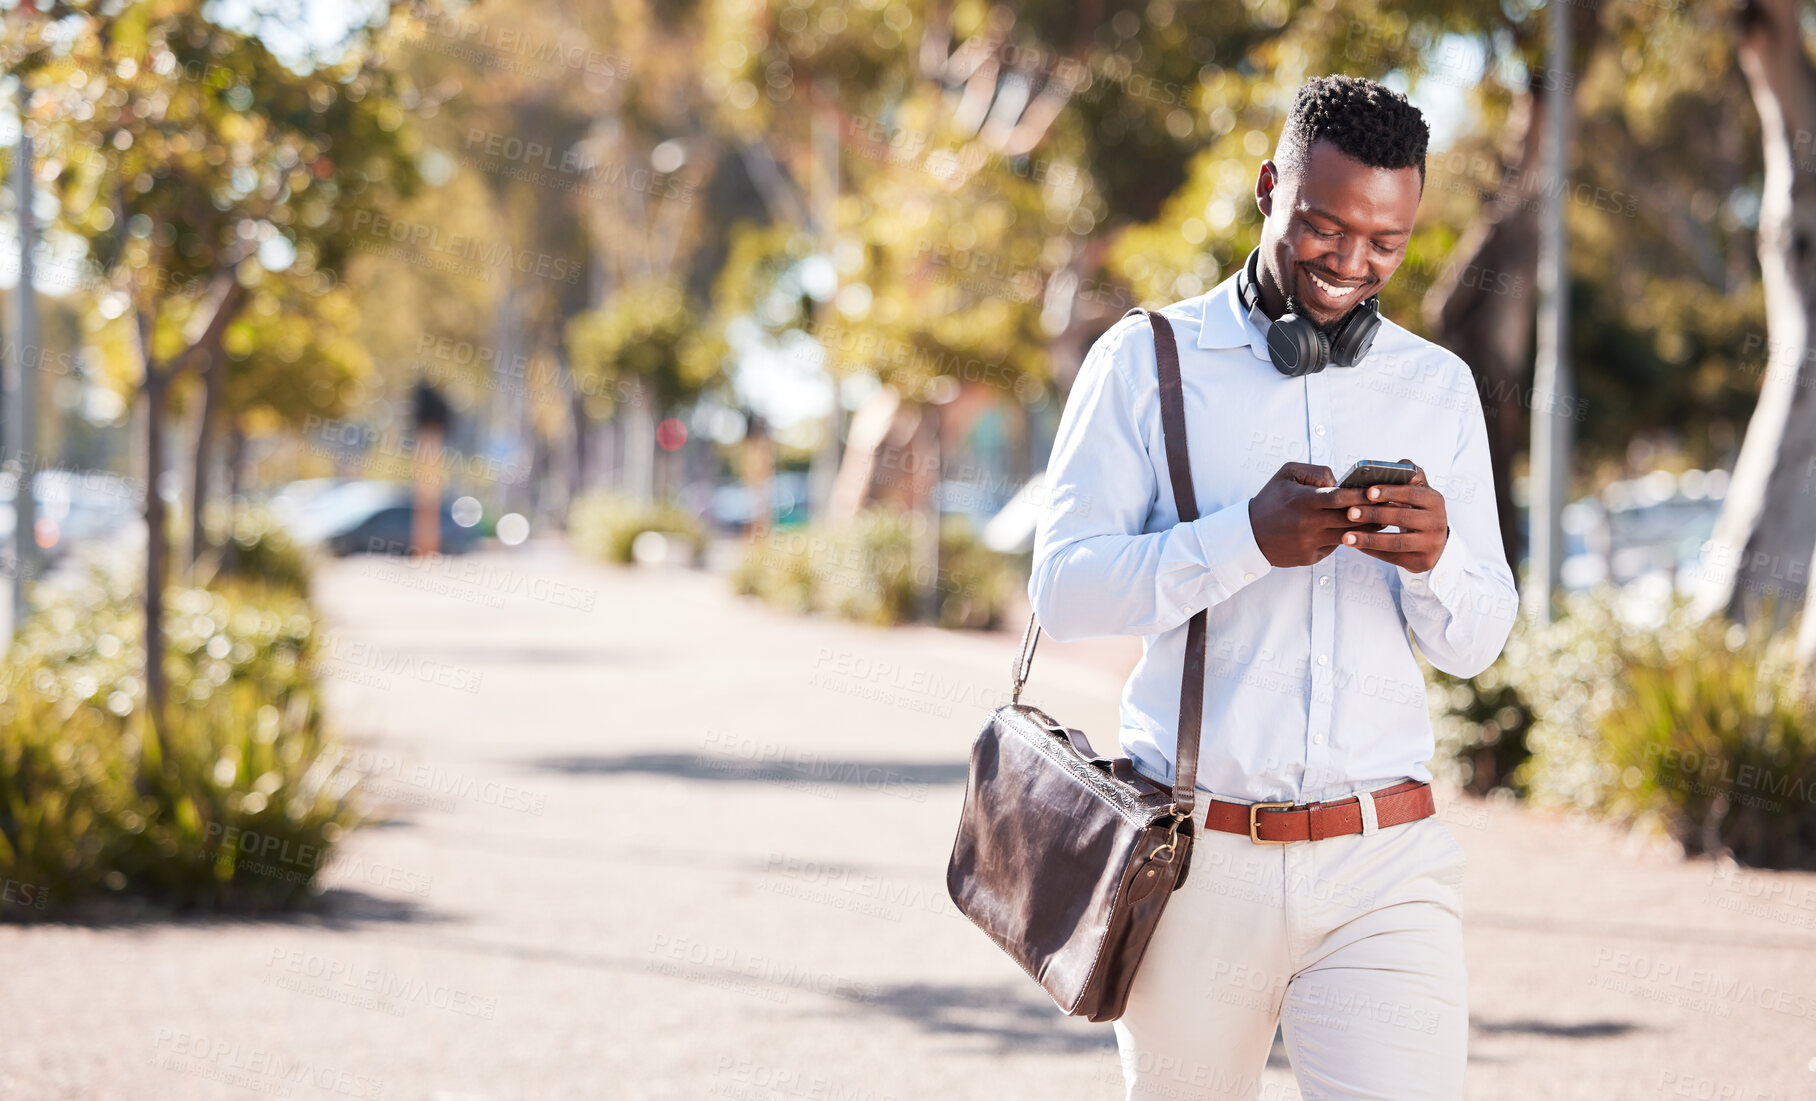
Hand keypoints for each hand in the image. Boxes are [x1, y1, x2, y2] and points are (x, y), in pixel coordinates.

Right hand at [1247, 462, 1380, 567]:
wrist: (1249, 536)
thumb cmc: (1270, 501)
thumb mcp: (1286, 475)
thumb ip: (1316, 472)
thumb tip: (1339, 481)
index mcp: (1304, 501)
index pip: (1341, 497)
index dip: (1363, 494)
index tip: (1379, 490)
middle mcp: (1308, 524)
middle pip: (1350, 519)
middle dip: (1372, 512)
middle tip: (1391, 506)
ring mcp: (1310, 543)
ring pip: (1348, 536)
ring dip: (1366, 529)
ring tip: (1381, 520)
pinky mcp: (1310, 557)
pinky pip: (1334, 547)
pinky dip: (1345, 539)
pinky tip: (1355, 533)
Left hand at [1338, 458, 1448, 572]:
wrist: (1434, 541)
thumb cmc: (1417, 510)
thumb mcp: (1418, 492)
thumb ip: (1408, 476)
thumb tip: (1396, 465)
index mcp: (1434, 500)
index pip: (1412, 493)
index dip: (1390, 492)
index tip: (1368, 492)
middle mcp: (1437, 522)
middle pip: (1402, 518)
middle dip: (1374, 514)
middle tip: (1350, 513)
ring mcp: (1431, 544)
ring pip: (1397, 542)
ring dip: (1369, 539)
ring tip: (1346, 537)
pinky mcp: (1423, 561)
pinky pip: (1394, 557)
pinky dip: (1373, 551)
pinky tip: (1356, 546)